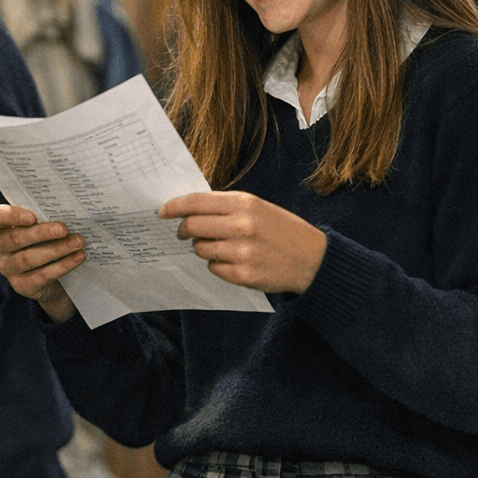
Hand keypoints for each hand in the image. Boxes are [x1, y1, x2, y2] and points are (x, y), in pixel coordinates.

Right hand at [0, 204, 83, 322]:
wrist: (53, 274)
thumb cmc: (46, 239)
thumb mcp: (42, 225)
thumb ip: (47, 215)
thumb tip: (68, 207)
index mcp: (1, 226)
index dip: (13, 216)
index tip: (33, 217)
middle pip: (15, 238)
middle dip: (42, 233)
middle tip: (64, 229)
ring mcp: (8, 268)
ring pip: (29, 258)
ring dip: (57, 249)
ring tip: (78, 242)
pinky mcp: (21, 285)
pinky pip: (42, 276)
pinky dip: (62, 266)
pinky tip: (78, 257)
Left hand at [163, 191, 327, 293]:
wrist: (314, 259)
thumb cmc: (283, 230)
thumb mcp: (259, 207)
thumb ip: (227, 206)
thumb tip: (190, 209)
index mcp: (245, 203)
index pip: (196, 202)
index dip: (174, 206)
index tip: (162, 211)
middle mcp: (242, 226)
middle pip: (192, 226)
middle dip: (183, 230)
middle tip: (184, 233)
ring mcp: (242, 252)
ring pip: (200, 249)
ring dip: (203, 248)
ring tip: (221, 247)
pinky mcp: (244, 275)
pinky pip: (214, 269)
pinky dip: (218, 265)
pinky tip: (234, 261)